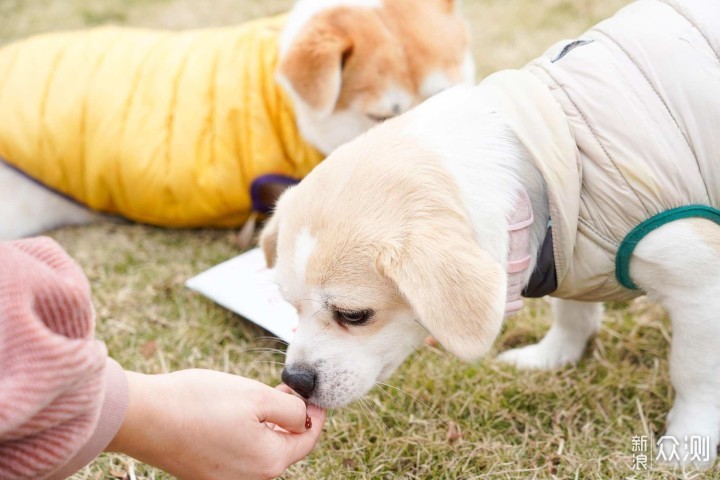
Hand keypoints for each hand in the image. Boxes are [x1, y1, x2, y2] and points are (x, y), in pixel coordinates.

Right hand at [107, 369, 325, 479]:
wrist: (145, 417)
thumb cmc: (200, 404)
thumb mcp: (257, 396)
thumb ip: (290, 409)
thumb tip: (304, 415)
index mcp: (269, 462)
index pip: (307, 440)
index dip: (315, 414)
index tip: (314, 396)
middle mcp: (250, 478)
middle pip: (283, 446)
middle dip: (290, 417)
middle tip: (287, 388)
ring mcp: (225, 478)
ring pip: (260, 448)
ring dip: (267, 423)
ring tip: (262, 395)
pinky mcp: (205, 472)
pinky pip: (237, 452)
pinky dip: (244, 431)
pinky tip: (235, 411)